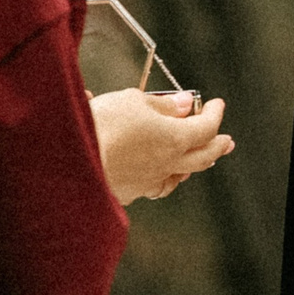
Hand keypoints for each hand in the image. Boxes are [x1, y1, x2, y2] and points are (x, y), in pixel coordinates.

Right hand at [88, 89, 234, 203]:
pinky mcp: (128, 193)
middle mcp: (166, 164)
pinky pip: (154, 187)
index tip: (216, 105)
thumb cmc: (99, 127)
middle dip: (217, 145)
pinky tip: (162, 176)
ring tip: (199, 160)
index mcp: (174, 139)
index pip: (206, 127)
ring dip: (193, 165)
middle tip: (227, 141)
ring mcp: (148, 182)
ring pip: (180, 176)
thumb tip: (184, 105)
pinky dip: (164, 178)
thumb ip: (163, 105)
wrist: (66, 164)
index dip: (214, 114)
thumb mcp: (133, 101)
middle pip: (203, 157)